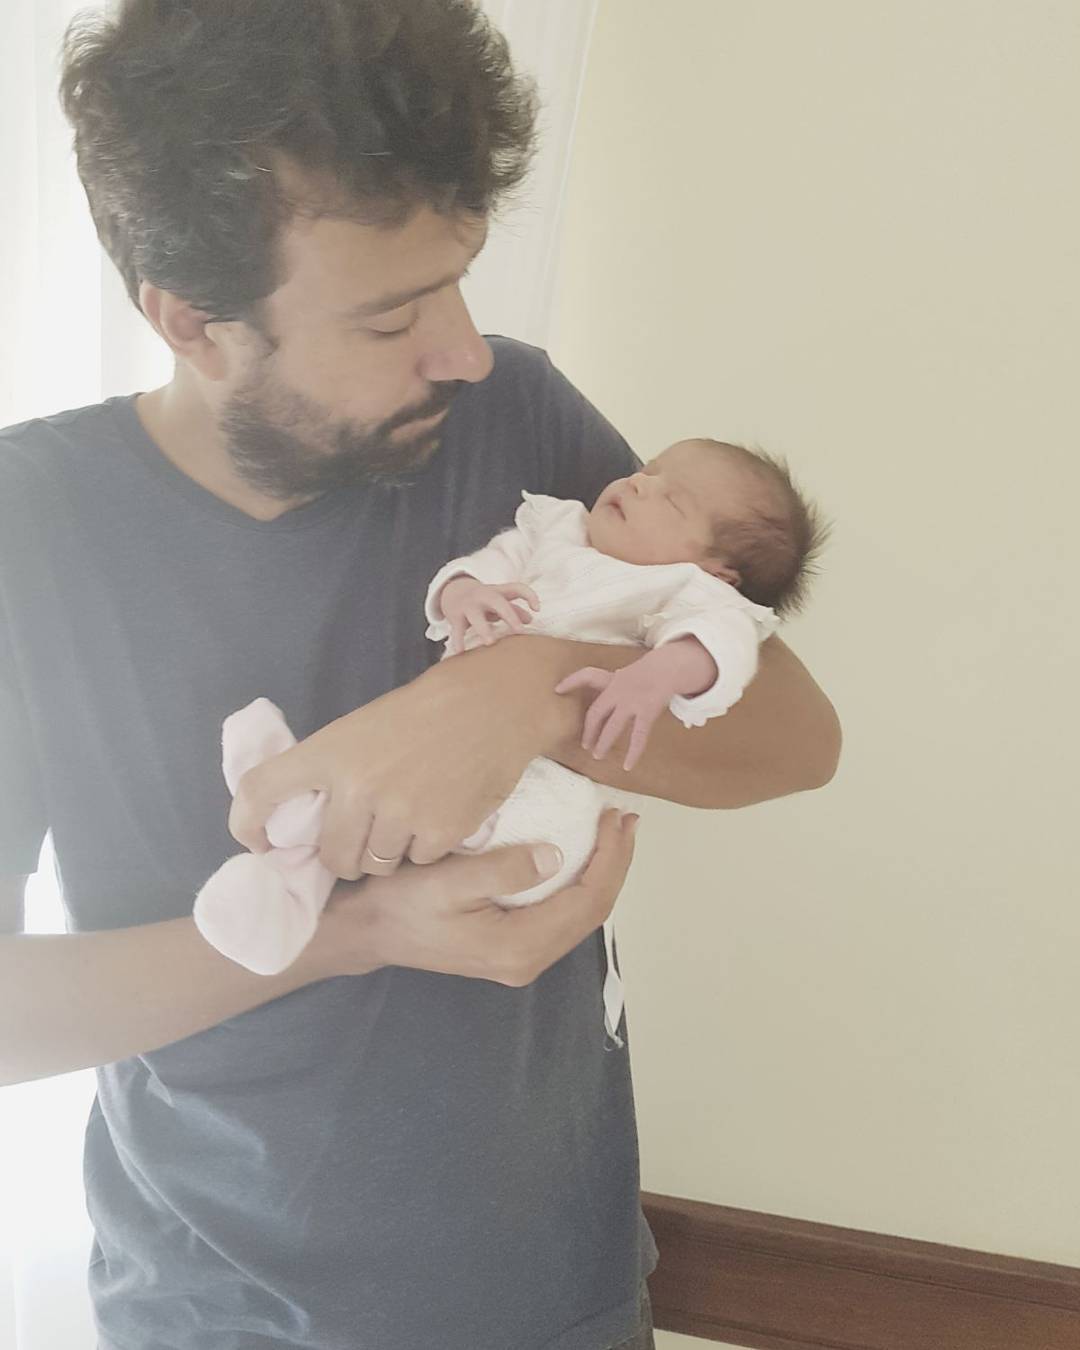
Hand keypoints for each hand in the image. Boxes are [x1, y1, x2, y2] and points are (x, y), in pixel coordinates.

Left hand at [228, 645, 554, 881]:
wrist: (492, 704)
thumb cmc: (424, 714)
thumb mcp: (363, 728)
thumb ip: (332, 771)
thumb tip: (306, 824)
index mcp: (329, 752)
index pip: (259, 793)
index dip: (247, 826)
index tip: (260, 843)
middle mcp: (357, 786)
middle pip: (332, 856)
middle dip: (347, 855)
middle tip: (368, 836)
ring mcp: (399, 813)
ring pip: (376, 864)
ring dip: (389, 852)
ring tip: (412, 816)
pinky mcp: (439, 832)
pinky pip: (419, 862)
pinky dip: (427, 848)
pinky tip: (441, 814)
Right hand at [317, 809, 638, 984]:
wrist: (368, 932)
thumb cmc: (402, 902)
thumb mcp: (447, 879)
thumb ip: (502, 869)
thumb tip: (556, 855)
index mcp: (519, 945)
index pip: (587, 901)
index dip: (611, 858)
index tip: (616, 816)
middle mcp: (528, 960)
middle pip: (593, 911)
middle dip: (615, 863)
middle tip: (624, 818)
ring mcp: (522, 957)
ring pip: (581, 914)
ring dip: (601, 872)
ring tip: (611, 832)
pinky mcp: (513, 947)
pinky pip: (562, 914)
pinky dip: (579, 882)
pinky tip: (579, 854)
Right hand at [439, 578, 539, 655]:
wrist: (453, 590)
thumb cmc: (484, 600)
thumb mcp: (499, 601)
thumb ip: (515, 610)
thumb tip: (530, 620)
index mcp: (498, 592)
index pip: (517, 588)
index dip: (529, 596)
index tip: (537, 609)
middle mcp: (484, 596)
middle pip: (498, 602)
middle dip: (509, 615)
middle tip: (519, 631)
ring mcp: (469, 606)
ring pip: (476, 616)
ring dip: (484, 628)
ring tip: (490, 642)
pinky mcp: (455, 616)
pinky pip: (457, 629)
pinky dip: (458, 640)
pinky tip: (460, 652)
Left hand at [555, 659, 675, 771]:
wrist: (669, 669)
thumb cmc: (647, 674)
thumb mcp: (626, 675)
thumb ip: (612, 685)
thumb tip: (602, 691)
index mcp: (612, 680)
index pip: (587, 676)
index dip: (571, 682)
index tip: (558, 690)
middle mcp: (618, 691)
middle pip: (596, 712)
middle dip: (589, 730)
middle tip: (585, 744)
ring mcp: (632, 702)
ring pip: (612, 727)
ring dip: (603, 742)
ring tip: (597, 755)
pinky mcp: (646, 713)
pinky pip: (638, 737)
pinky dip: (633, 752)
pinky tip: (628, 766)